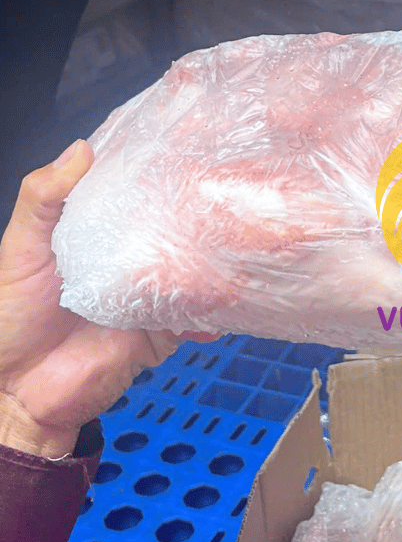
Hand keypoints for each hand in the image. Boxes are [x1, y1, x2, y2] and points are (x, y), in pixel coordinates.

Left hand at [0, 140, 217, 458]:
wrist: (16, 391)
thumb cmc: (11, 317)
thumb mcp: (21, 248)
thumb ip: (44, 199)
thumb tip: (80, 150)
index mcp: (98, 237)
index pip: (135, 200)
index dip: (158, 178)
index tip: (188, 151)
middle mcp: (130, 264)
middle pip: (174, 237)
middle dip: (201, 221)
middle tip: (230, 197)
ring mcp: (149, 299)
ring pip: (194, 277)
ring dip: (215, 265)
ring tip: (239, 246)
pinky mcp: (162, 334)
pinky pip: (197, 320)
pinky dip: (215, 314)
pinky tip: (228, 300)